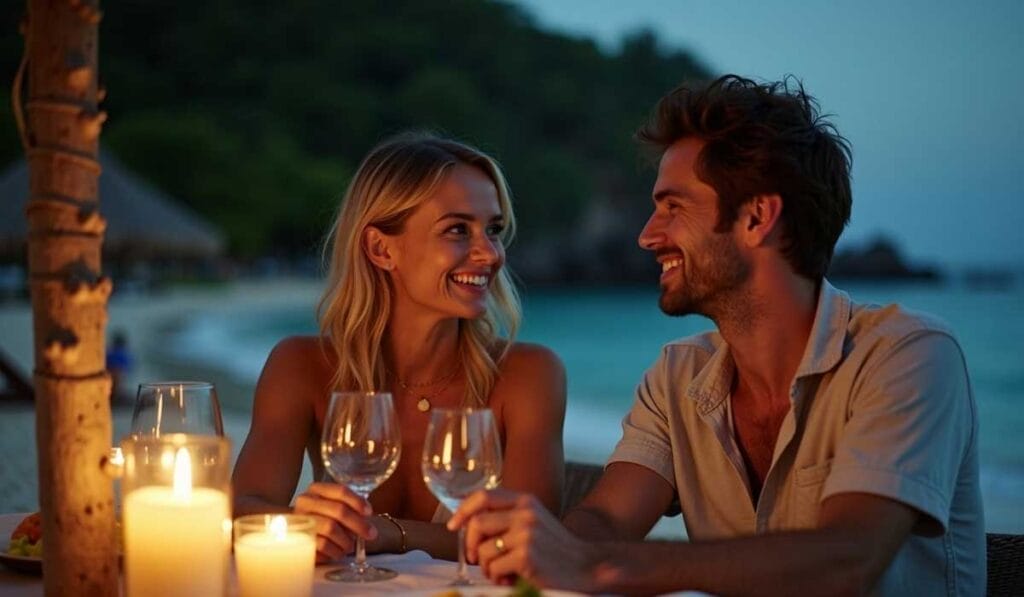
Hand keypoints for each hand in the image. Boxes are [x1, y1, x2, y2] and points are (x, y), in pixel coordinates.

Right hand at [293, 482, 376, 562]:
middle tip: (370, 534)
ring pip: (331, 528)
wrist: (299, 542)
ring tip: (350, 546)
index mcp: (316, 490)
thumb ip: (349, 509)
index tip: (369, 513)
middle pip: (338, 510)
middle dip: (358, 524)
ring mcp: (299, 520)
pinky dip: (336, 550)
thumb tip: (366, 518)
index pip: (341, 491)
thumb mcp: (335, 511)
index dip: (358, 502)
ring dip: (346, 540)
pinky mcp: (298, 540)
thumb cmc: (323, 523)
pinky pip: (323, 544)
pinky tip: (339, 552)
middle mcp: (305, 502)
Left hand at [448, 488, 603, 591]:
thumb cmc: (556, 549)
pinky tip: (510, 579)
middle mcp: (526, 513)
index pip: (483, 495)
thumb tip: (467, 524)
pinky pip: (494, 567)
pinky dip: (497, 577)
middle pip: (477, 523)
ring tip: (501, 573)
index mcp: (526, 501)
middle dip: (471, 545)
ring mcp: (527, 534)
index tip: (454, 526)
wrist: (586, 567)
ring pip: (484, 550)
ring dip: (486, 567)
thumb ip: (508, 516)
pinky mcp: (527, 556)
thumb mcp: (535, 521)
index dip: (463, 510)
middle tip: (476, 559)